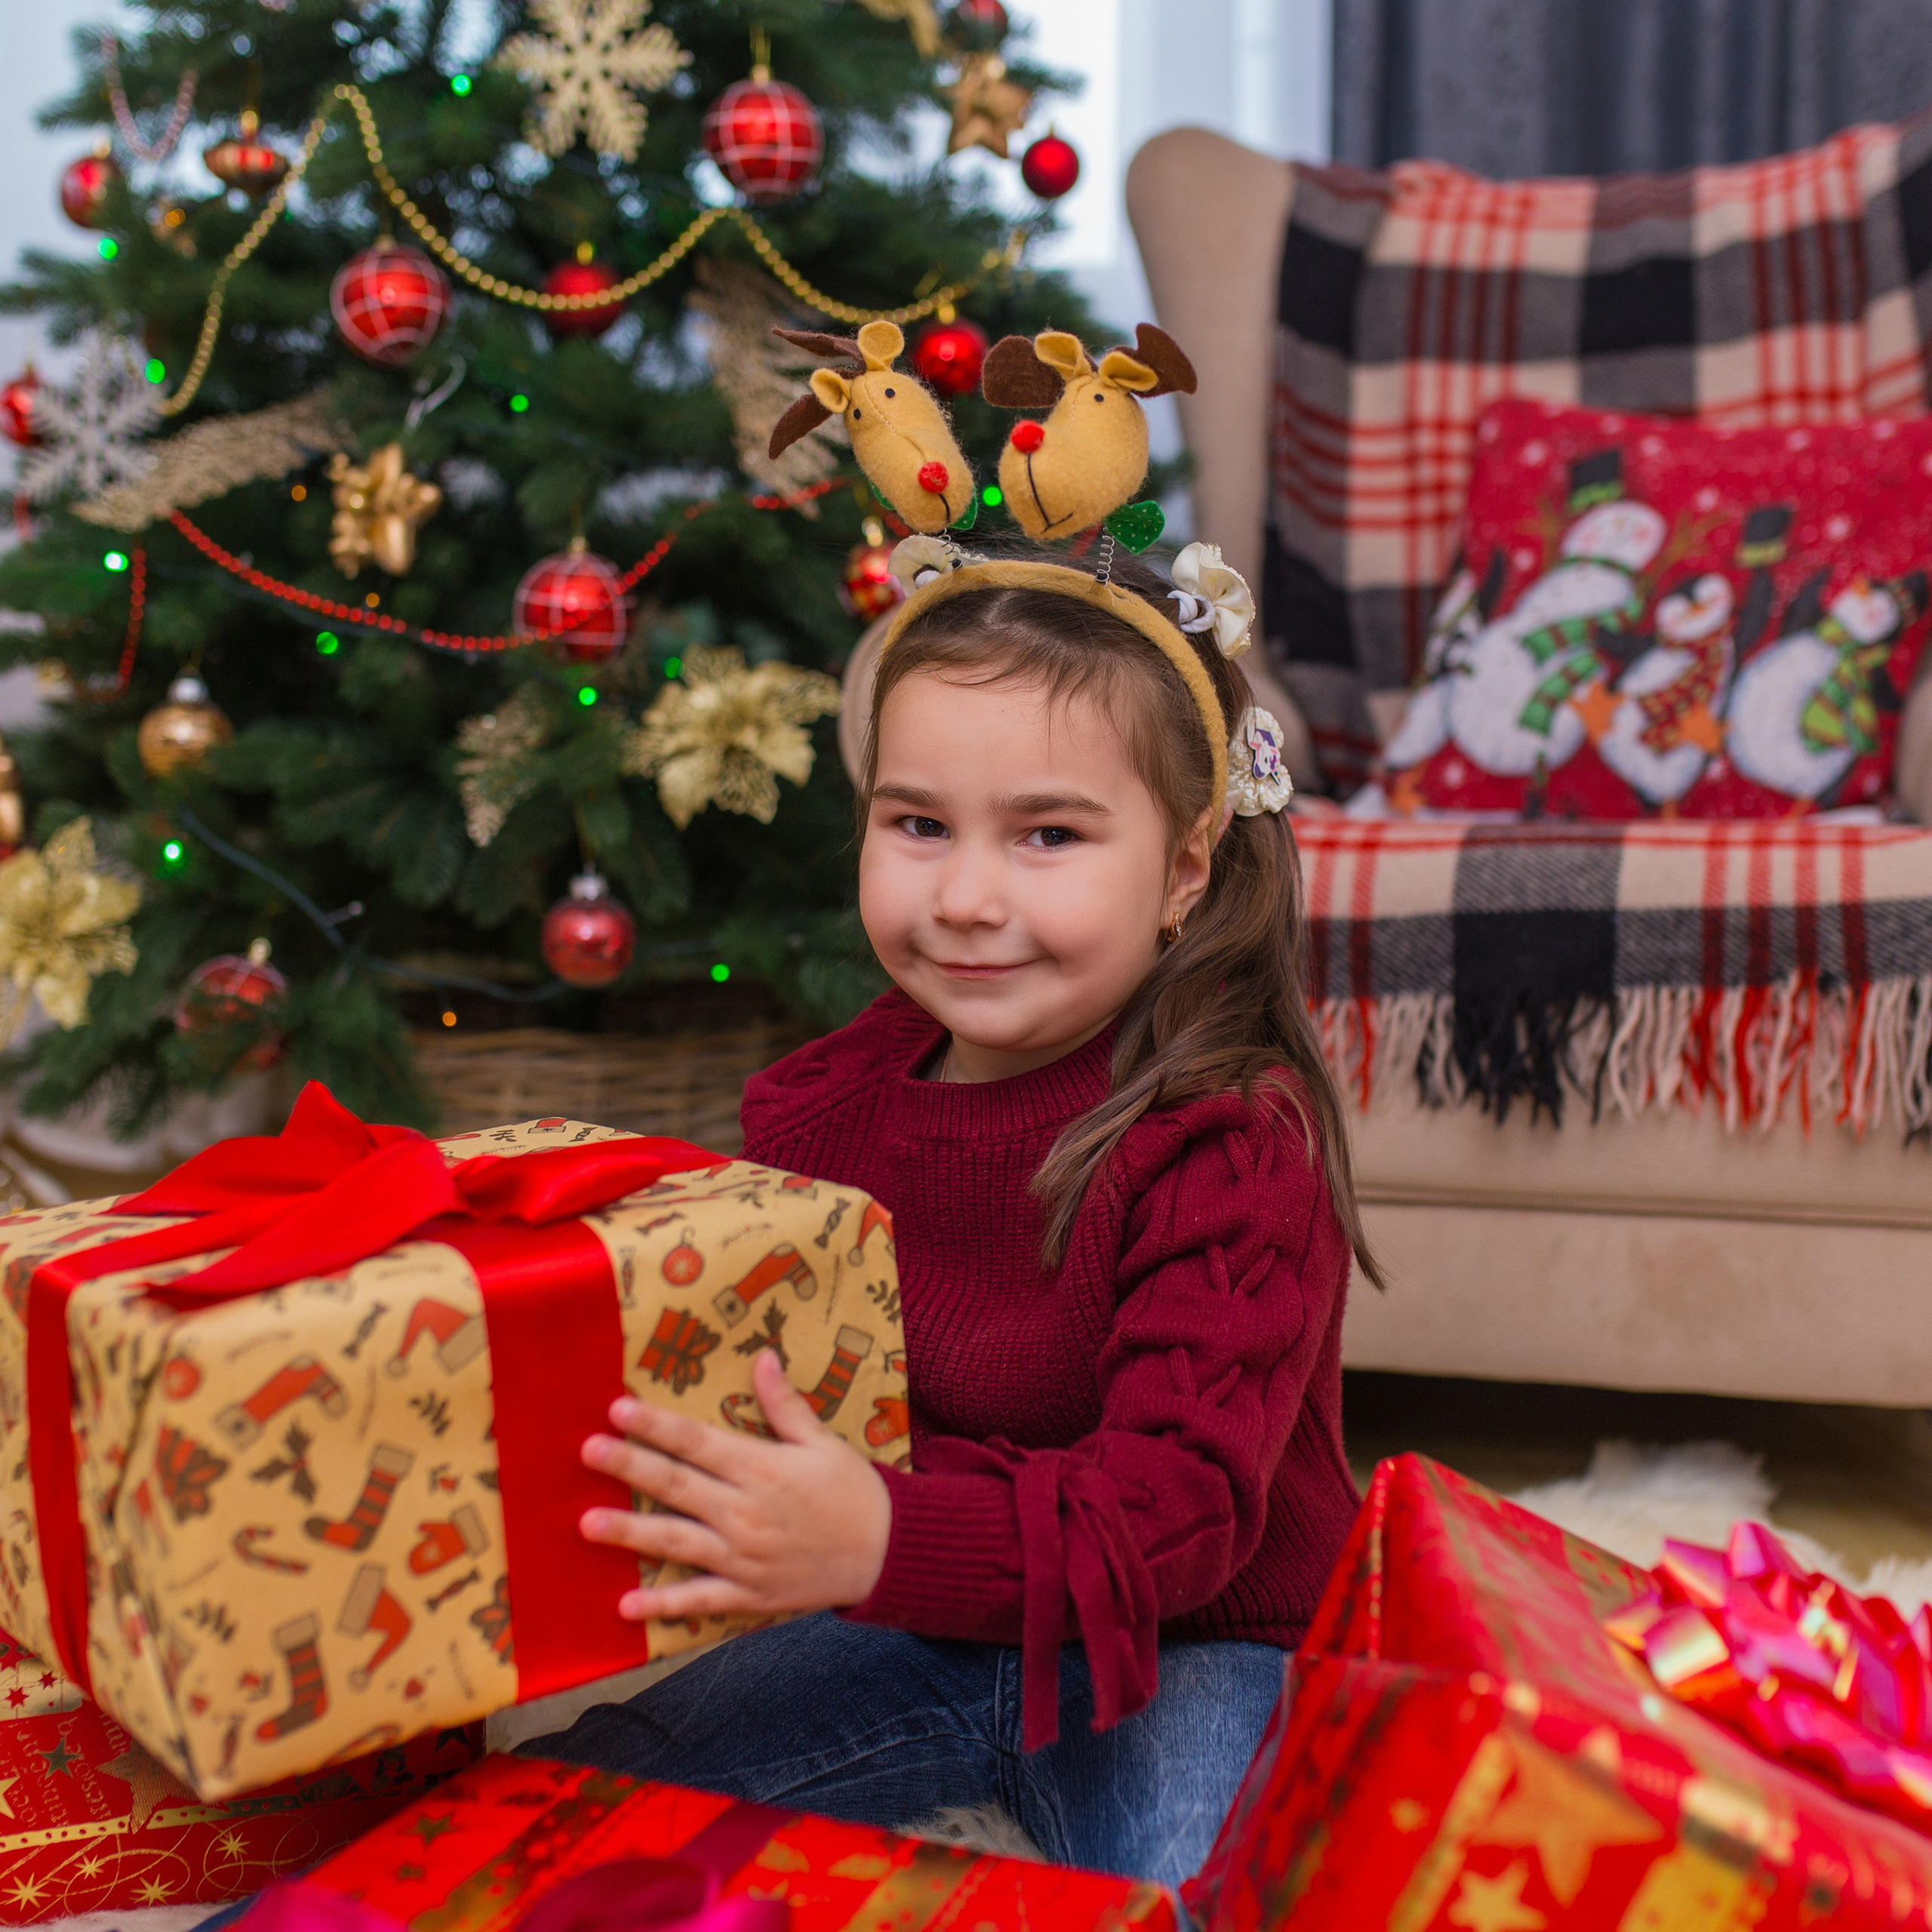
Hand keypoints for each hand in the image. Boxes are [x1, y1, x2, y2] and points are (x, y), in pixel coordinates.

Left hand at [579, 1349, 892, 1623]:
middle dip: (629, 1467)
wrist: (888, 1553)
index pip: (697, 1442)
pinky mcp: (749, 1594)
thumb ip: (785, 1404)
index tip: (618, 1408)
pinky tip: (626, 1605)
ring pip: (676, 1542)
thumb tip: (762, 1357)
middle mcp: (746, 1512)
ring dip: (630, 1533)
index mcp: (762, 1468)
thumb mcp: (823, 1441)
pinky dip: (663, 1606)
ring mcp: (744, 1557)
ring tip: (587, 1524)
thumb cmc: (853, 1491)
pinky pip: (699, 1600)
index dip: (656, 1424)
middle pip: (676, 1485)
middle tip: (587, 1451)